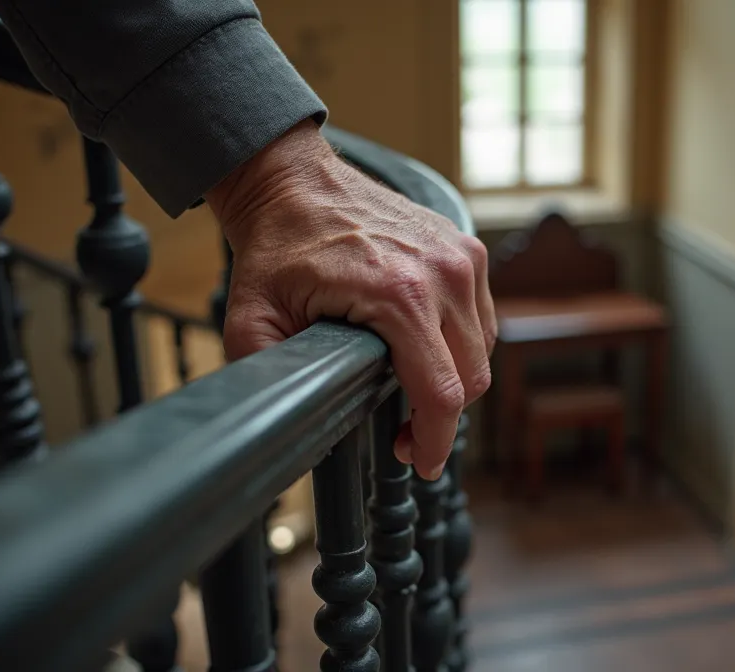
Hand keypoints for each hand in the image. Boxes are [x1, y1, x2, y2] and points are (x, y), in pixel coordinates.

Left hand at [205, 120, 496, 479]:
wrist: (294, 180)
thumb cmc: (277, 246)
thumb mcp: (252, 316)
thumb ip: (267, 372)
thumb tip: (277, 424)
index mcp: (400, 294)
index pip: (442, 392)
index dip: (436, 441)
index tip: (424, 465)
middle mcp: (444, 274)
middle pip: (472, 376)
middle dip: (443, 418)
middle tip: (408, 438)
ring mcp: (461, 257)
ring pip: (482, 349)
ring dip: (456, 380)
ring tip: (416, 396)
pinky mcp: (466, 248)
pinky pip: (481, 317)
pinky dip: (462, 344)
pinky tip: (428, 352)